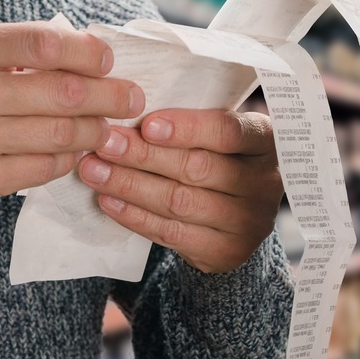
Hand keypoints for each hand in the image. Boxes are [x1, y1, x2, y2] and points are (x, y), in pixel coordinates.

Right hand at [0, 21, 144, 215]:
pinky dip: (69, 160)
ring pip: (59, 134)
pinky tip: (77, 153)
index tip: (107, 60)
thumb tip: (83, 51)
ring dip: (95, 132)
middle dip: (109, 96)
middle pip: (61, 92)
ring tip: (109, 128)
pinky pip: (43, 169)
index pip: (41, 42)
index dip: (86, 52)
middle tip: (132, 98)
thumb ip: (13, 49)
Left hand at [78, 109, 282, 272]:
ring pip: (178, 201)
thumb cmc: (219, 158)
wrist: (238, 218)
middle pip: (196, 168)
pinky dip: (134, 215)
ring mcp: (248, 221)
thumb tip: (126, 107)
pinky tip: (107, 200)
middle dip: (143, 155)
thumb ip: (187, 123)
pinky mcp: (225, 251)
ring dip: (129, 184)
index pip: (228, 131)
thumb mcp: (216, 135)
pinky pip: (171, 232)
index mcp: (265, 141)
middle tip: (103, 143)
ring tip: (93, 170)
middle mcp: (264, 182)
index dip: (187, 128)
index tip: (146, 124)